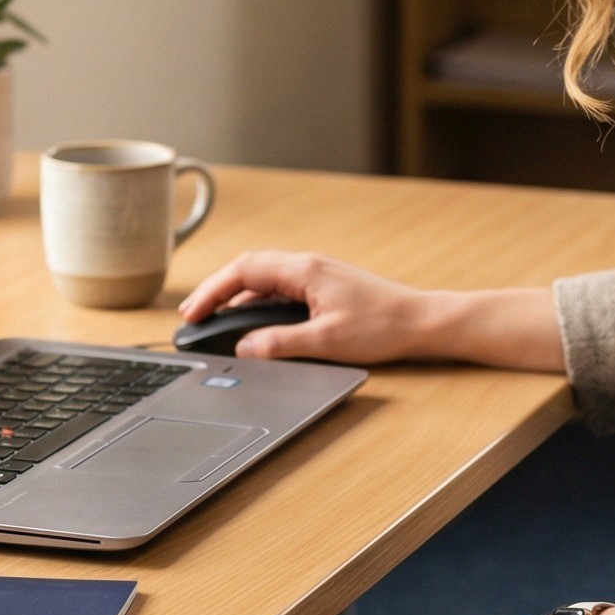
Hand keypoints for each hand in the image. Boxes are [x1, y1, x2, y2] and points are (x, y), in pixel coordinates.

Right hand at [178, 252, 440, 363]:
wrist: (422, 322)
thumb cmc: (383, 327)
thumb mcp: (327, 341)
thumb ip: (281, 344)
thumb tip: (246, 348)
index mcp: (304, 270)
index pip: (244, 271)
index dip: (212, 291)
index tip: (192, 313)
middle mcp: (308, 266)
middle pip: (249, 269)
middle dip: (217, 290)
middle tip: (193, 315)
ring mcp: (317, 275)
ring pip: (264, 279)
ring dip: (237, 296)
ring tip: (215, 319)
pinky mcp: (325, 287)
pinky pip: (281, 289)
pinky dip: (258, 302)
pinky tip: (253, 322)